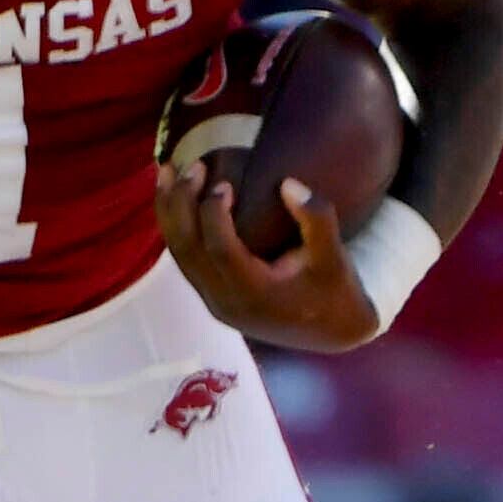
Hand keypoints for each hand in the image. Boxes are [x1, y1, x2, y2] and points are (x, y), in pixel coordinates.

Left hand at [155, 160, 378, 350]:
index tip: (225, 182)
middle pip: (188, 250)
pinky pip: (185, 260)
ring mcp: (215, 302)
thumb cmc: (336, 293)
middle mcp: (226, 302)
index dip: (214, 212)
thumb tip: (288, 182)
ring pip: (179, 255)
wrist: (332, 335)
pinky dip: (176, 227)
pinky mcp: (213, 297)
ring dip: (169, 212)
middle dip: (181, 204)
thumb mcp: (336, 258)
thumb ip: (316, 219)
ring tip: (166, 172)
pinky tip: (175, 199)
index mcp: (255, 294)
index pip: (219, 249)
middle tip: (193, 166)